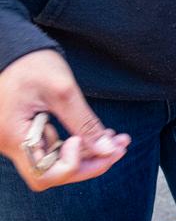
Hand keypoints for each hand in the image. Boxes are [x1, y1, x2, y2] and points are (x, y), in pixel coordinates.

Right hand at [0, 50, 129, 191]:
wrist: (11, 45)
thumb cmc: (29, 62)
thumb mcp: (62, 90)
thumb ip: (85, 123)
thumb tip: (107, 150)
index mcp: (13, 136)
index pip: (45, 174)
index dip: (71, 164)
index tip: (80, 140)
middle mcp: (11, 144)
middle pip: (53, 173)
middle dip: (89, 163)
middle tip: (119, 148)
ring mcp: (18, 140)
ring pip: (56, 162)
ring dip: (88, 154)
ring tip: (116, 139)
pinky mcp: (27, 133)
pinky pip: (54, 149)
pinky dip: (78, 144)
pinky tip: (99, 134)